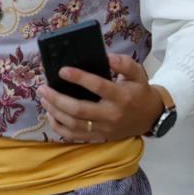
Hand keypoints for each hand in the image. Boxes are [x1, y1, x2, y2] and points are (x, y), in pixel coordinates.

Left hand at [37, 54, 161, 142]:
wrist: (150, 118)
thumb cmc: (139, 92)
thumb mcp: (138, 74)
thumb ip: (123, 63)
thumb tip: (106, 57)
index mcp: (121, 97)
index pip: (98, 86)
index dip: (79, 78)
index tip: (62, 70)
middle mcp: (111, 115)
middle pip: (79, 110)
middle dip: (57, 99)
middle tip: (43, 87)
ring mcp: (104, 129)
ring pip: (74, 124)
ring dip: (55, 112)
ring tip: (43, 98)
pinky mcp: (99, 137)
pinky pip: (74, 136)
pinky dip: (59, 127)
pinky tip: (50, 114)